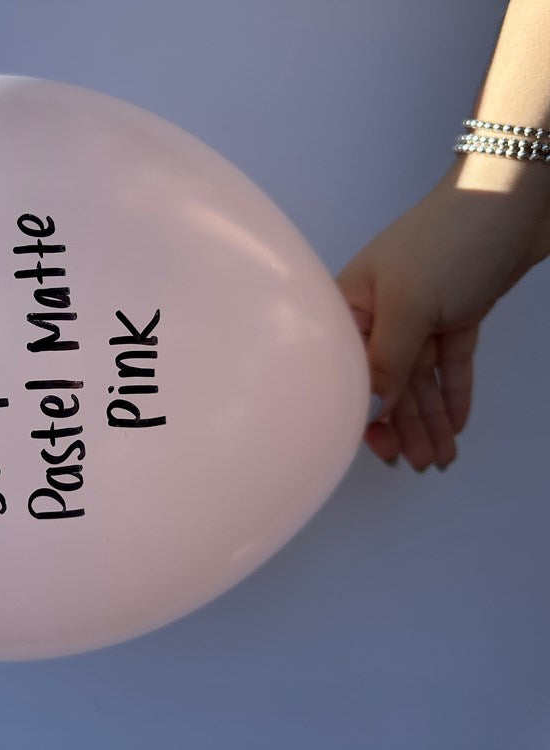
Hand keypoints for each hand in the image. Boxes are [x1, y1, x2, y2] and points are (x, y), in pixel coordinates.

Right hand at [336, 161, 548, 469]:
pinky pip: (450, 364)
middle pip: (388, 380)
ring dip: (432, 419)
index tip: (377, 448)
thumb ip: (388, 362)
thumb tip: (372, 409)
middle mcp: (380, 313)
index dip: (364, 411)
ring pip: (421, 379)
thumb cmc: (447, 239)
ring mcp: (419, 313)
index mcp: (352, 305)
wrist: (514, 197)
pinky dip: (454, 393)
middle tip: (417, 462)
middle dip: (404, 425)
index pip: (351, 370)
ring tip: (441, 457)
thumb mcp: (409, 305)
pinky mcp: (456, 313)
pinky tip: (456, 424)